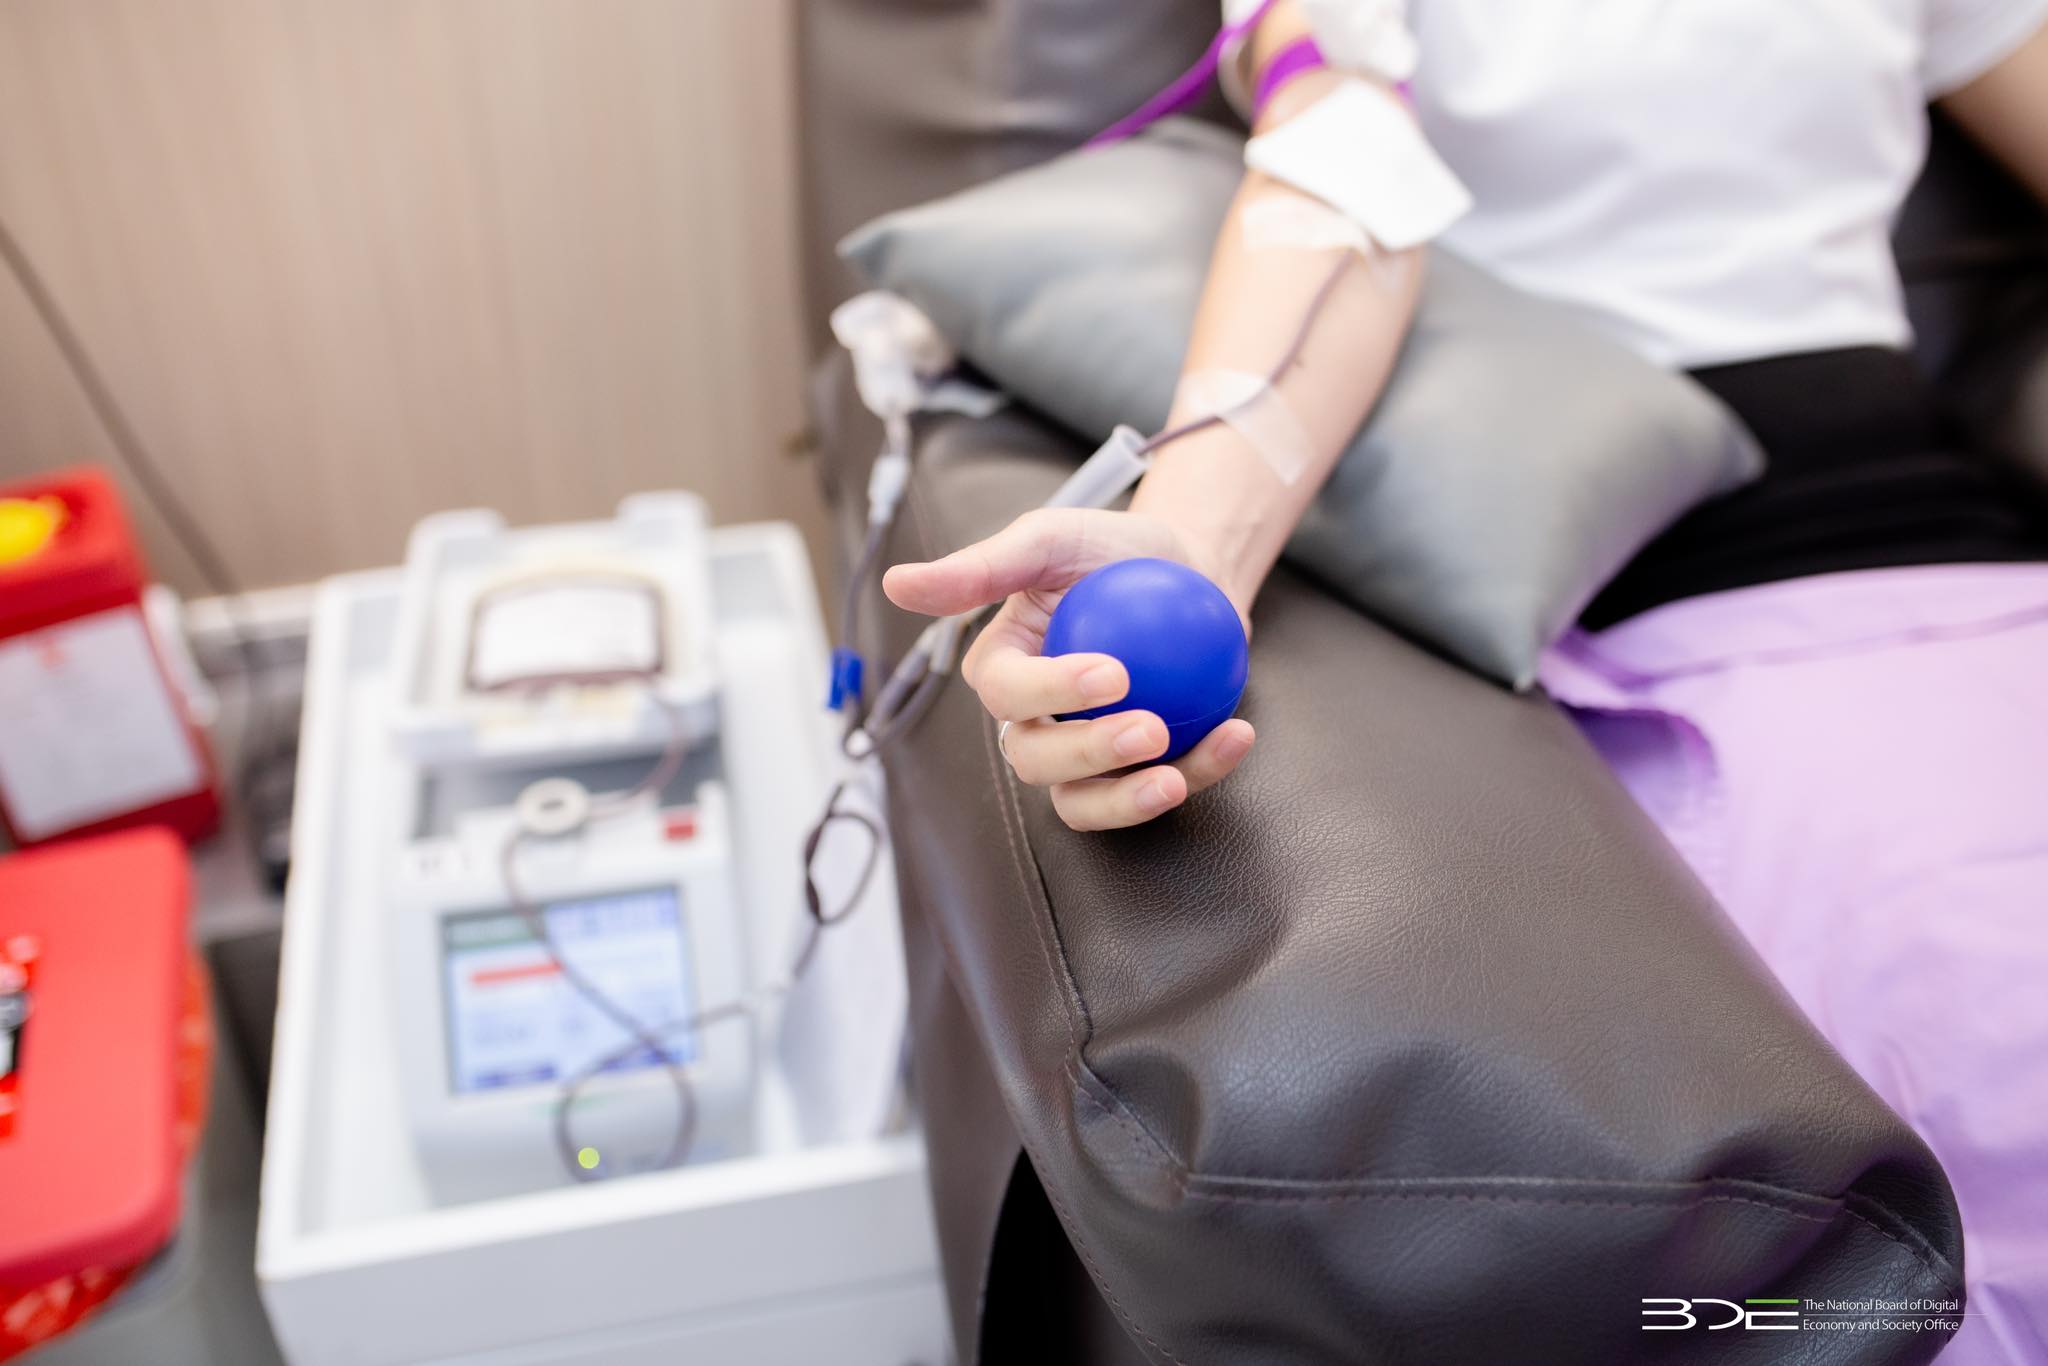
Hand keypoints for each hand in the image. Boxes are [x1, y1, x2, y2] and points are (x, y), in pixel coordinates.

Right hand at [883, 508, 1255, 831]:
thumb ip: (982, 566)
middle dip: (1088, 756)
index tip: (1113, 672)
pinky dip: (1200, 770)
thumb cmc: (1112, 549)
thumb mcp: (1050, 538)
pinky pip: (1157, 786)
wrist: (1190, 568)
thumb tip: (896, 584)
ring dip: (1128, 800)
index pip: (1003, 695)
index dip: (1049, 693)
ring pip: (1083, 801)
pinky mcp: (1141, 767)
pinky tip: (1236, 737)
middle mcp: (1033, 721)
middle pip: (1035, 761)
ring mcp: (1086, 753)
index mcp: (1004, 669)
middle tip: (1148, 728)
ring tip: (1177, 775)